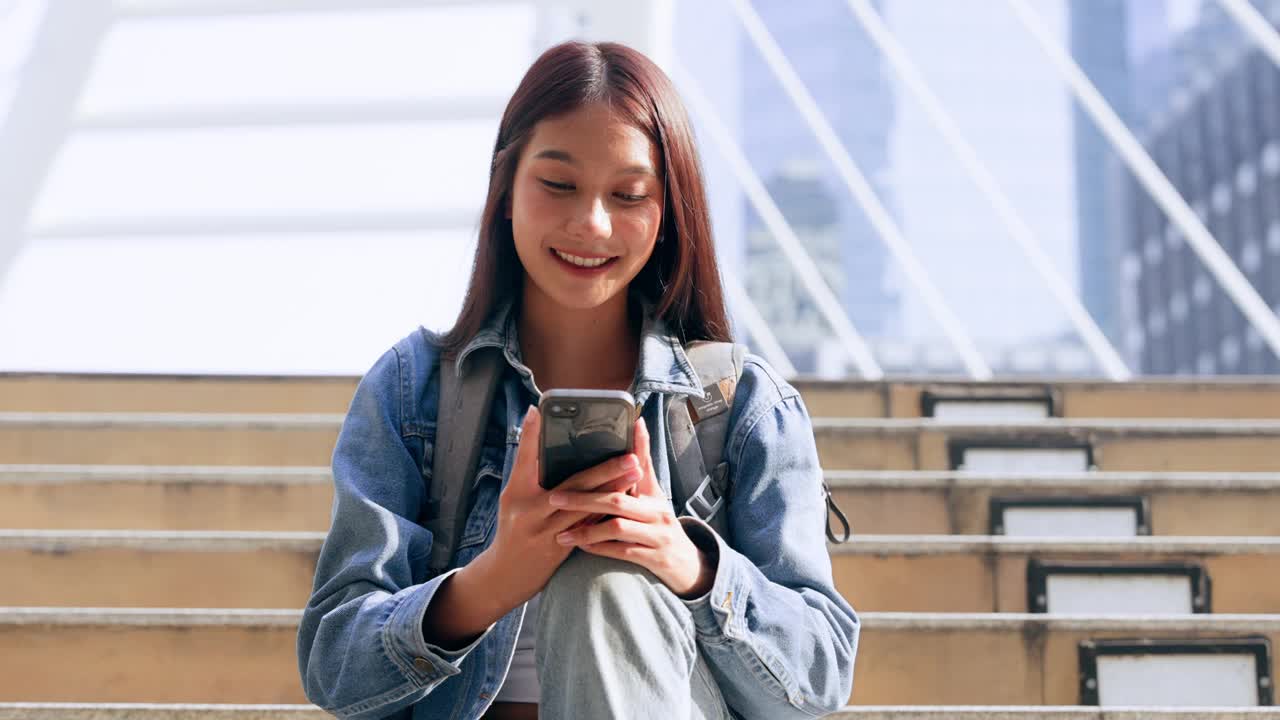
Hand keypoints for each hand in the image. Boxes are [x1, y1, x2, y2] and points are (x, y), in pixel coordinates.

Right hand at [480, 406, 643, 607]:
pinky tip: (626, 502)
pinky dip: (606, 513)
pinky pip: (587, 528)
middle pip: (572, 486)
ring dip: (613, 490)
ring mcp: (546, 531)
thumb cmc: (512, 528)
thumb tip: (536, 436)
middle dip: (604, 469)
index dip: (532, 434)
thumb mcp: (512, 498)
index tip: (539, 410)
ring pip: (586, 508)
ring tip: (635, 475)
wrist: (504, 575)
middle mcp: (531, 510)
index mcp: (517, 493)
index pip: (524, 458)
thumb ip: (527, 473)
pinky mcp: (559, 549)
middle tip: (630, 455)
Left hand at [546, 416, 717, 598]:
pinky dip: (600, 548)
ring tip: (561, 532)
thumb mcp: (653, 497)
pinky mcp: (653, 558)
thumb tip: (636, 426)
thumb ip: (641, 467)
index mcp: (654, 495)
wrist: (686, 564)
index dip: (631, 448)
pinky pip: (622, 552)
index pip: (640, 467)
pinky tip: (582, 546)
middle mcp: (658, 513)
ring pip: (617, 528)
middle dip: (584, 499)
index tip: (622, 429)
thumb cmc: (660, 525)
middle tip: (555, 498)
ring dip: (587, 529)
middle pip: (618, 501)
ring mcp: (657, 536)